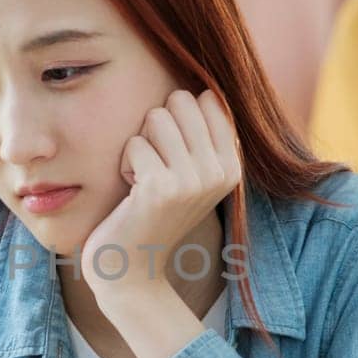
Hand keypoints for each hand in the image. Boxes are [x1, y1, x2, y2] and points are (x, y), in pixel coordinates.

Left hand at [81, 88, 240, 296]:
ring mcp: (193, 180)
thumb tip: (204, 88)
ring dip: (140, 145)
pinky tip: (132, 193)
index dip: (177, 118)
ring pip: (155, 117)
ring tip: (144, 179)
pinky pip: (134, 143)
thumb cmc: (152, 214)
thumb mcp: (189, 175)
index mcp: (233, 166)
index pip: (208, 99)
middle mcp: (220, 172)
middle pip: (180, 100)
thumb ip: (201, 136)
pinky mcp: (162, 188)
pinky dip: (125, 164)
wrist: (131, 269)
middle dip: (157, 127)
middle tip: (155, 167)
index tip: (174, 157)